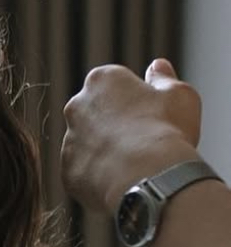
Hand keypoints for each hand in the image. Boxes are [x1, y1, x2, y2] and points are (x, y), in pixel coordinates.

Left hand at [62, 58, 202, 214]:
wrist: (148, 177)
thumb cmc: (166, 131)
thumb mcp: (179, 94)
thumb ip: (164, 78)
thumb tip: (157, 67)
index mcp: (101, 80)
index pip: (115, 85)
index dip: (136, 100)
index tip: (152, 114)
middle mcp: (76, 106)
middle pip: (97, 113)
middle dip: (116, 123)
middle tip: (144, 140)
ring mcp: (69, 140)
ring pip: (89, 144)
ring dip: (106, 151)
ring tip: (135, 164)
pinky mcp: (67, 171)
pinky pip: (84, 172)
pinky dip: (99, 176)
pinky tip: (122, 180)